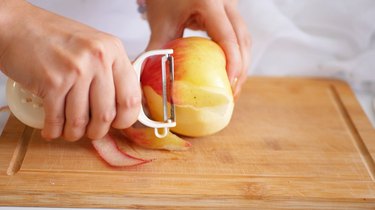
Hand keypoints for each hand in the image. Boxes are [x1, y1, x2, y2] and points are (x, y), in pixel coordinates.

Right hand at [0, 1, 140, 140]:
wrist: (18, 26)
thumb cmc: (56, 38)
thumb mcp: (94, 46)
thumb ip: (110, 71)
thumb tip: (121, 105)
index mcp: (113, 51)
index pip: (131, 97)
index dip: (125, 119)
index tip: (117, 124)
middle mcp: (98, 59)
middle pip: (107, 114)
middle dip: (98, 131)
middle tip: (92, 131)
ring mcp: (75, 70)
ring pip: (81, 121)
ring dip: (74, 133)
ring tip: (70, 131)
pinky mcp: (52, 82)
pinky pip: (57, 118)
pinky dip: (54, 130)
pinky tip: (53, 129)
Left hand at [144, 0, 250, 97]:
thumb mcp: (160, 22)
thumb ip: (156, 49)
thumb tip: (148, 78)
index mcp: (209, 2)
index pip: (228, 37)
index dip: (233, 62)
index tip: (229, 84)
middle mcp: (226, 2)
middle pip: (243, 39)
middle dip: (241, 68)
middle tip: (233, 92)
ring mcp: (231, 6)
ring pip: (245, 38)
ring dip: (242, 62)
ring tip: (233, 85)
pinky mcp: (229, 12)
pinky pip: (239, 35)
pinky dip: (237, 54)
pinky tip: (230, 70)